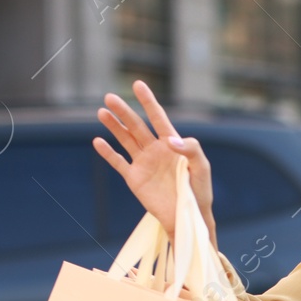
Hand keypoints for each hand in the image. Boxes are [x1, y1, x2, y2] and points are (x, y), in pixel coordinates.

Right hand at [92, 81, 216, 243]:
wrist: (189, 216)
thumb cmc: (200, 190)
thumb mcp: (202, 167)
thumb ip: (191, 149)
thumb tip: (170, 140)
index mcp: (172, 144)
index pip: (158, 118)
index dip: (148, 101)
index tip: (138, 84)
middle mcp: (155, 150)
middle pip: (136, 126)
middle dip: (124, 111)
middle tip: (109, 97)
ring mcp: (143, 163)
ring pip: (125, 140)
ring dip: (114, 126)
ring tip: (101, 112)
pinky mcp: (134, 178)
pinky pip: (118, 163)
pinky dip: (108, 153)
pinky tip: (98, 141)